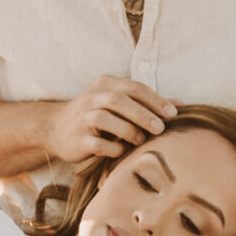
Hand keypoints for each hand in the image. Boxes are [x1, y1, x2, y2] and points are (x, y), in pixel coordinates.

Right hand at [44, 76, 176, 166]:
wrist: (55, 128)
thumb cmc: (96, 114)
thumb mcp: (118, 102)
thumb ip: (147, 103)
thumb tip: (180, 104)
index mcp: (105, 84)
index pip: (134, 87)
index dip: (155, 100)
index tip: (173, 114)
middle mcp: (91, 97)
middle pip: (119, 100)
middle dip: (142, 114)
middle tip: (161, 128)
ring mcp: (82, 118)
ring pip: (105, 119)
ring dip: (128, 130)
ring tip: (141, 140)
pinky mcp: (76, 139)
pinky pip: (97, 143)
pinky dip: (112, 148)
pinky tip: (122, 152)